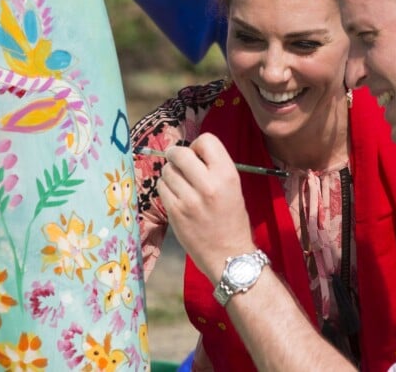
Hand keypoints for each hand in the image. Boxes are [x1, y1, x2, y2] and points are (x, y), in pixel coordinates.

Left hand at [157, 132, 255, 282]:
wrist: (228, 254)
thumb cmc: (233, 219)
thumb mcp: (233, 186)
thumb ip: (214, 167)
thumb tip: (191, 152)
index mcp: (227, 174)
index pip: (206, 140)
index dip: (199, 145)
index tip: (198, 155)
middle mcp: (208, 183)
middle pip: (180, 153)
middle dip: (177, 154)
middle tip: (178, 161)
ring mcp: (189, 198)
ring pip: (167, 170)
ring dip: (171, 172)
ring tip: (180, 183)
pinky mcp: (174, 212)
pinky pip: (161, 187)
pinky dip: (166, 187)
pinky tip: (176, 195)